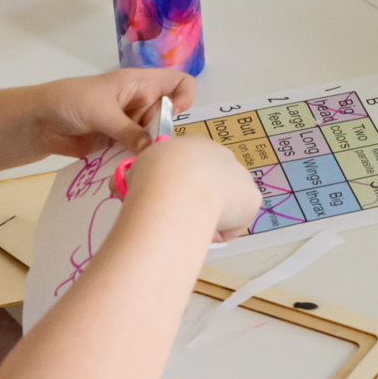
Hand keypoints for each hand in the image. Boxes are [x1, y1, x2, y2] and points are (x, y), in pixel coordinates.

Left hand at [31, 66, 195, 156]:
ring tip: (137, 163)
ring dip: (148, 152)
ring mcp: (130, 127)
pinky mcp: (119, 145)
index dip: (183, 97)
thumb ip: (128, 131)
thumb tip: (153, 150)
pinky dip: (136, 162)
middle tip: (148, 149)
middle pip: (168, 117)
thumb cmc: (70, 101)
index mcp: (139, 84)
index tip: (172, 116)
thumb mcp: (101, 111)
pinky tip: (129, 171)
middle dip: (163, 134)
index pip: (179, 82)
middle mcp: (139, 104)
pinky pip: (137, 155)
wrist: (39, 122)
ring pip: (153, 140)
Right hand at [124, 134, 261, 241]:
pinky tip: (204, 229)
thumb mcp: (137, 168)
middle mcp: (221, 155)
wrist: (176, 186)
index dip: (181, 187)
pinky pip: (233, 225)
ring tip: (189, 226)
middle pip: (213, 185)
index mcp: (194, 145)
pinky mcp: (253, 199)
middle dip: (199, 203)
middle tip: (179, 219)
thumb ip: (140, 176)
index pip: (192, 168)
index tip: (169, 202)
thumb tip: (125, 187)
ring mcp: (241, 176)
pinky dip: (219, 233)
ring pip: (224, 205)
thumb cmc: (153, 174)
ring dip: (209, 217)